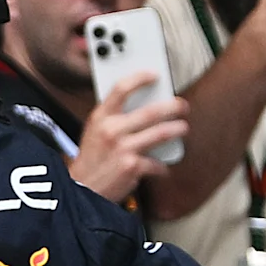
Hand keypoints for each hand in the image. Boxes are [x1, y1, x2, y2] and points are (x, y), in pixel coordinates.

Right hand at [70, 70, 189, 201]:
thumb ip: (114, 117)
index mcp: (100, 118)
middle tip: (182, 106)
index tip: (154, 75)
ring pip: (161, 133)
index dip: (140, 78)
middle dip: (173, 107)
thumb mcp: (94, 132)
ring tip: (183, 128)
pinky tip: (162, 168)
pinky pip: (156, 163)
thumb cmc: (92, 160)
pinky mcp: (132, 167)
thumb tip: (145, 104)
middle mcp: (111, 130)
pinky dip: (162, 166)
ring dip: (177, 130)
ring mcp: (122, 148)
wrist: (82, 190)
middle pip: (151, 111)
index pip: (121, 89)